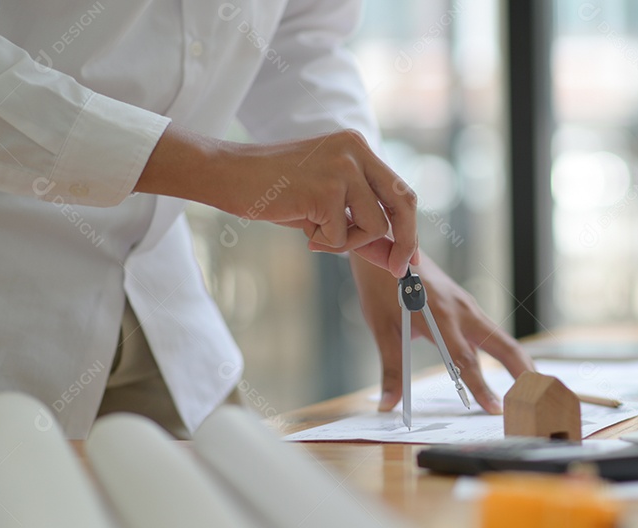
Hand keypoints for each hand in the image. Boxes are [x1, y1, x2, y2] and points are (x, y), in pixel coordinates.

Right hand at [136, 124, 417, 276]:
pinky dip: (323, 242)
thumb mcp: (326, 204)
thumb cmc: (275, 191)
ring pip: (374, 226)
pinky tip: (300, 225)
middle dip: (404, 241)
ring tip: (315, 232)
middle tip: (397, 269)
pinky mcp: (327, 189)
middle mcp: (356, 150)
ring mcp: (343, 168)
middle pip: (403, 202)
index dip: (410, 226)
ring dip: (347, 242)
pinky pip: (342, 237)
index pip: (400, 190)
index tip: (409, 255)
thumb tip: (394, 257)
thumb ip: (360, 224)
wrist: (228, 176)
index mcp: (358, 147)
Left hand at [350, 254, 534, 413]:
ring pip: (502, 338)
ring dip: (518, 362)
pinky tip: (509, 366)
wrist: (388, 247)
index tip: (495, 409)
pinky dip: (504, 351)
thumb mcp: (383, 329)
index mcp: (441, 317)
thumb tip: (389, 406)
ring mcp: (469, 306)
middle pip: (503, 345)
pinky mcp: (467, 305)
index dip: (481, 388)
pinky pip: (491, 331)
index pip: (466, 361)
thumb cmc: (382, 286)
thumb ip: (393, 369)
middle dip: (522, 371)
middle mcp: (463, 311)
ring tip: (531, 386)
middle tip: (535, 397)